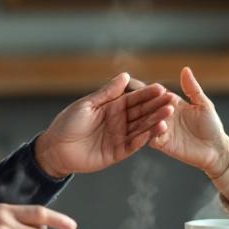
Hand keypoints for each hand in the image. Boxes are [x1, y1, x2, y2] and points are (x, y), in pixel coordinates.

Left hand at [35, 73, 173, 177]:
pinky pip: (133, 145)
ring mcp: (119, 137)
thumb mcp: (87, 105)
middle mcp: (119, 121)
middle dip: (157, 108)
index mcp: (112, 107)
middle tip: (172, 102)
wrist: (55, 148)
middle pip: (141, 114)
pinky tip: (154, 132)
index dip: (148, 94)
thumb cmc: (68, 123)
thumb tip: (126, 75)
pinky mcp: (117, 153)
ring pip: (141, 129)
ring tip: (168, 117)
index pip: (134, 99)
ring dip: (155, 123)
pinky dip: (143, 139)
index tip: (162, 88)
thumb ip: (107, 93)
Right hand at [149, 67, 228, 175]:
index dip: (152, 90)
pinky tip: (152, 129)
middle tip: (139, 97)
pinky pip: (152, 137)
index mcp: (172, 103)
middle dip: (147, 103)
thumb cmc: (211, 125)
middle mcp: (164, 115)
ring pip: (149, 122)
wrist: (215, 149)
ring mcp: (162, 129)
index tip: (147, 85)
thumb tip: (185, 69)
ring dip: (148, 117)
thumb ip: (193, 89)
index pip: (158, 94)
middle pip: (150, 107)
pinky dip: (150, 133)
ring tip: (149, 113)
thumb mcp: (204, 105)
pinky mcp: (162, 144)